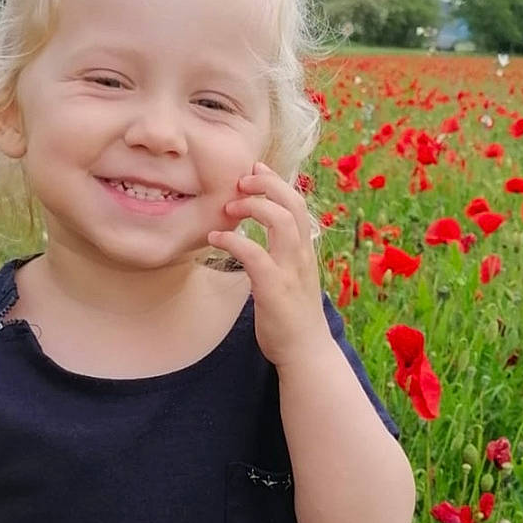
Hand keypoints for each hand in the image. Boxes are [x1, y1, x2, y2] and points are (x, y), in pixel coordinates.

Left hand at [208, 162, 332, 370]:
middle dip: (268, 184)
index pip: (298, 204)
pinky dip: (233, 241)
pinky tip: (216, 238)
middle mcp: (302, 255)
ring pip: (281, 221)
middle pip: (293, 204)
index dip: (278, 182)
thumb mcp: (291, 279)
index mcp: (305, 251)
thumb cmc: (293, 318)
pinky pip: (255, 254)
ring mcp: (290, 271)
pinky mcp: (274, 288)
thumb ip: (281, 257)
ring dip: (254, 206)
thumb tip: (263, 243)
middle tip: (242, 179)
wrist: (306, 352)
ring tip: (230, 206)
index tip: (256, 170)